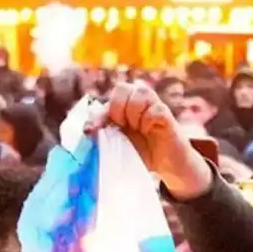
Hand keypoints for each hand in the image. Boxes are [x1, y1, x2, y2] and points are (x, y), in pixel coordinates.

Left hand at [86, 81, 212, 200]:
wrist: (165, 164)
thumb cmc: (141, 152)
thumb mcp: (117, 144)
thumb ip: (103, 134)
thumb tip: (86, 130)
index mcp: (123, 105)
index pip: (107, 100)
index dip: (98, 115)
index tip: (90, 131)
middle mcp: (137, 99)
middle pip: (122, 87)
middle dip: (118, 110)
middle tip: (123, 127)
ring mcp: (153, 104)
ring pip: (140, 92)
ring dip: (134, 114)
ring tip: (138, 129)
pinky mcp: (166, 113)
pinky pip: (154, 109)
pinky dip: (148, 121)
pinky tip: (150, 130)